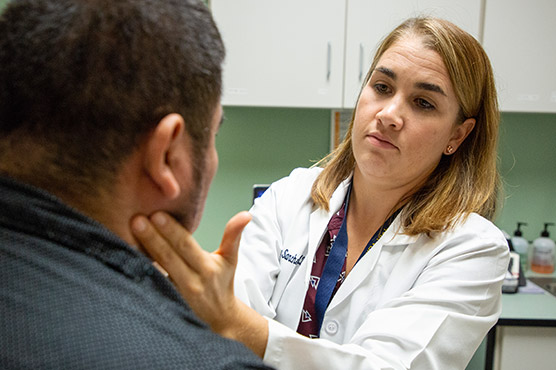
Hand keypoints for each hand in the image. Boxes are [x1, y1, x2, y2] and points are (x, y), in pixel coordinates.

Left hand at [130, 211, 250, 332]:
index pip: (186, 246)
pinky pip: (150, 287)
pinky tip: (125, 259)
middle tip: (136, 220)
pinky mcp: (166, 304)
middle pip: (169, 257)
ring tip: (126, 237)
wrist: (220, 320)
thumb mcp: (230, 259)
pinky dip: (138, 274)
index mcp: (207, 268)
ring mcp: (177, 295)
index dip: (172, 231)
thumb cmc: (222, 284)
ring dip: (142, 255)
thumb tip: (246, 215)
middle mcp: (192, 282)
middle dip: (151, 238)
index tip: (157, 215)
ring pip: (156, 273)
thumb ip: (233, 235)